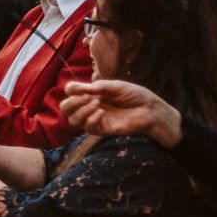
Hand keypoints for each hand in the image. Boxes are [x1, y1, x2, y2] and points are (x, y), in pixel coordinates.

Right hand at [58, 79, 182, 145]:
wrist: (150, 109)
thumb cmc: (134, 95)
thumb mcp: (115, 86)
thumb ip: (97, 87)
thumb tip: (77, 88)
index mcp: (92, 94)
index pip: (70, 93)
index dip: (71, 89)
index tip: (78, 87)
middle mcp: (90, 107)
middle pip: (66, 109)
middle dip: (71, 103)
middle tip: (84, 98)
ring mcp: (95, 119)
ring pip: (73, 120)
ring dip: (81, 111)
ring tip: (96, 104)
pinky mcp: (102, 130)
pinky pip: (88, 127)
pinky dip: (91, 119)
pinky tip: (101, 112)